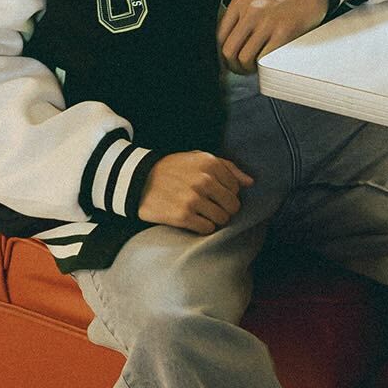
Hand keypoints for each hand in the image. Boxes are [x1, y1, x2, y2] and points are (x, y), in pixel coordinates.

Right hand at [136, 150, 253, 235]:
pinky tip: (192, 220)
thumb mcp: (198, 158)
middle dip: (224, 209)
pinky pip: (207, 229)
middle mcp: (204, 180)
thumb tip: (250, 183)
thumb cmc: (172, 169)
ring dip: (213, 219)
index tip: (215, 195)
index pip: (236, 189)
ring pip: (222, 219)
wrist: (137, 179)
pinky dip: (202, 227)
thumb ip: (227, 167)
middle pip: (232, 206)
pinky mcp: (183, 216)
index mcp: (210, 164)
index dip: (227, 194)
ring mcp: (193, 199)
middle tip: (210, 208)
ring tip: (200, 214)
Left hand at [218, 0, 329, 71]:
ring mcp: (268, 22)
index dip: (222, 53)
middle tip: (241, 68)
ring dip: (248, 68)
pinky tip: (267, 63)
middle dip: (233, 65)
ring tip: (255, 66)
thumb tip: (230, 43)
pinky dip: (263, 66)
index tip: (228, 60)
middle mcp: (251, 10)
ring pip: (245, 58)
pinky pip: (265, 58)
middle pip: (229, 50)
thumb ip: (241, 15)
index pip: (220, 36)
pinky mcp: (284, 32)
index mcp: (240, 1)